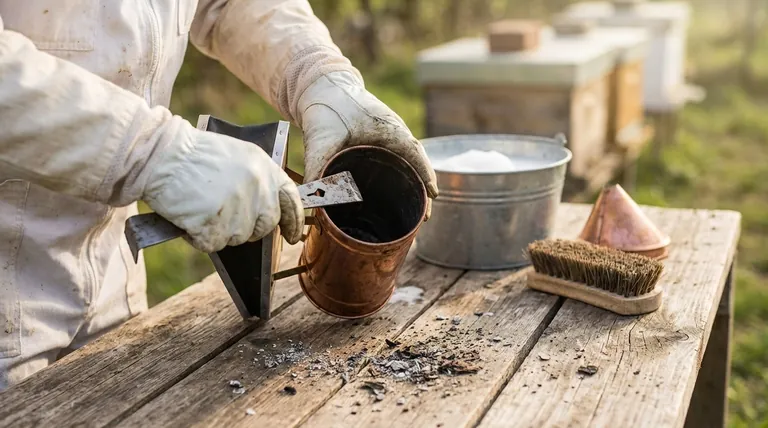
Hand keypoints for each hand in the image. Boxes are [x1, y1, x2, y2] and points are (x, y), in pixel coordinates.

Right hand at [141, 125, 303, 252]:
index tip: (293, 236)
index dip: (294, 221)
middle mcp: (257, 186)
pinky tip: (188, 217)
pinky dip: (197, 237)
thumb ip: (256, 179)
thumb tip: (267, 207)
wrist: (159, 153)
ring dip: (218, 231)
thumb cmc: (191, 155)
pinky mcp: (216, 222)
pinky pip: (212, 243)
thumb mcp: (236, 156)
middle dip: (245, 228)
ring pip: (237, 238)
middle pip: (264, 226)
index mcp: (264, 167)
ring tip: (200, 208)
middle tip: (222, 216)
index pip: (290, 200)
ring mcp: (238, 205)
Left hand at [298, 71, 437, 217]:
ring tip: (415, 208)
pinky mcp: (378, 138)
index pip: (416, 156)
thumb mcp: (321, 138)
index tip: (433, 197)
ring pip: (409, 161)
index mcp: (389, 129)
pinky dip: (401, 174)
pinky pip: (397, 158)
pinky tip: (395, 191)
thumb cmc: (327, 106)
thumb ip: (315, 167)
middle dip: (422, 188)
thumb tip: (310, 198)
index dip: (426, 177)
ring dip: (413, 182)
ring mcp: (389, 134)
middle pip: (417, 163)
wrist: (321, 85)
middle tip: (424, 217)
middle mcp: (394, 132)